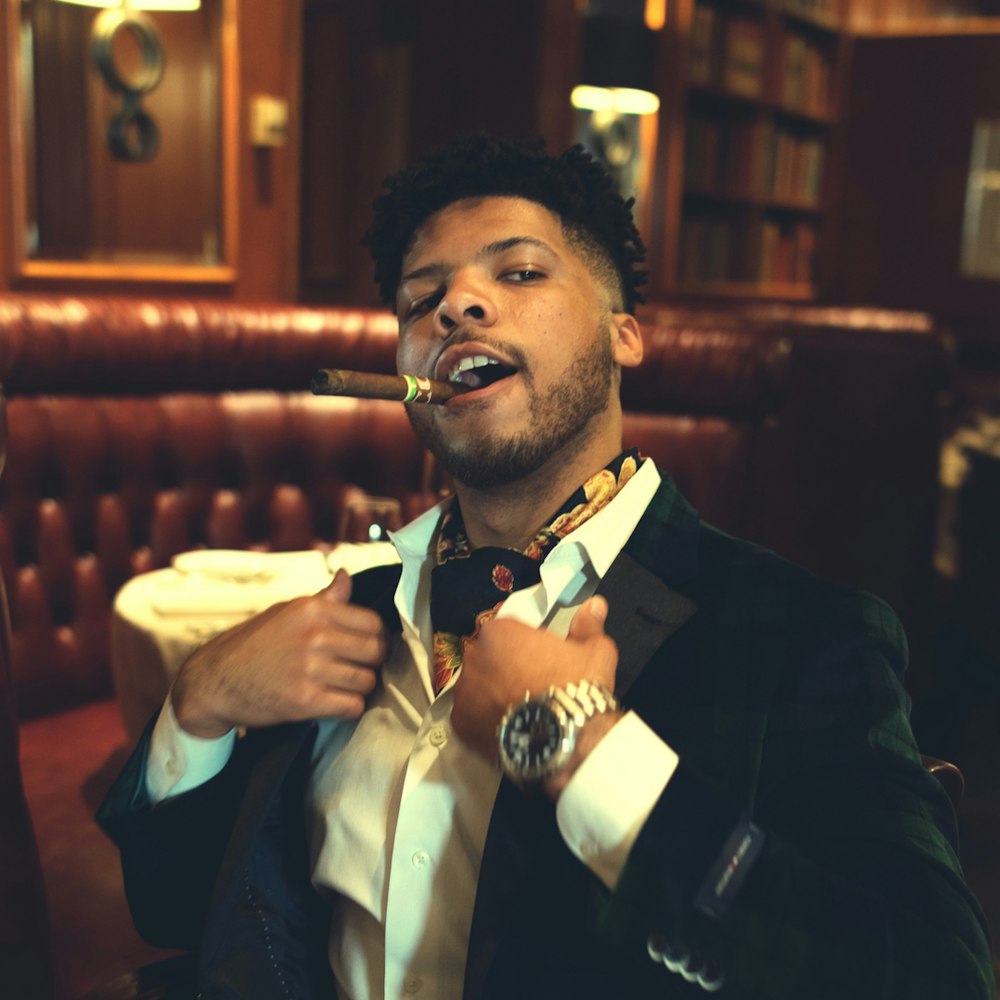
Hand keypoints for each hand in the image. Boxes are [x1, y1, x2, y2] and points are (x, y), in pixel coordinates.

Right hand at [171, 569, 386, 738]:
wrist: (213, 681)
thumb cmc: (253, 644)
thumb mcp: (285, 612)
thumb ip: (323, 599)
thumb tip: (347, 576)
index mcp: (312, 609)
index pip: (373, 623)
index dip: (376, 638)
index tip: (367, 648)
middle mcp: (313, 635)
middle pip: (375, 651)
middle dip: (372, 663)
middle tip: (358, 669)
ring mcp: (309, 668)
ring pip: (366, 681)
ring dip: (359, 688)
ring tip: (344, 686)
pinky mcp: (304, 700)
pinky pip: (351, 706)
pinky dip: (348, 708)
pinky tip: (335, 703)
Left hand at [450, 595, 618, 766]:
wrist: (564, 741)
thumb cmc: (576, 691)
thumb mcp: (594, 651)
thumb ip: (588, 626)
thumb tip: (594, 607)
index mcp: (501, 631)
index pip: (508, 631)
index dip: (527, 646)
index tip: (542, 660)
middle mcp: (475, 656)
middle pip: (489, 658)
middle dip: (506, 669)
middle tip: (533, 686)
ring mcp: (464, 691)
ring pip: (478, 688)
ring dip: (494, 695)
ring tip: (523, 711)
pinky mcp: (461, 724)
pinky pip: (472, 717)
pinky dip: (486, 722)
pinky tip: (510, 728)